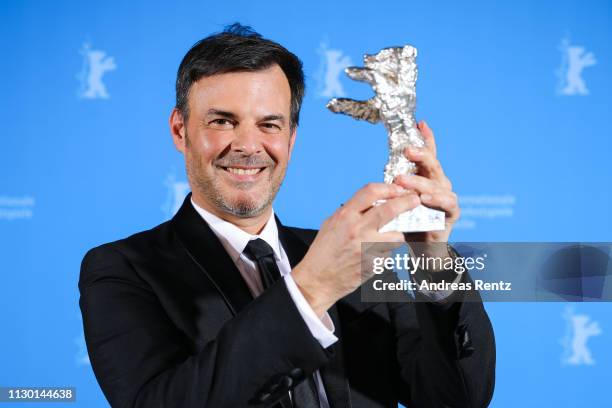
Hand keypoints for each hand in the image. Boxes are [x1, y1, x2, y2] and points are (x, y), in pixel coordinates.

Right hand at [292, 183, 420, 316]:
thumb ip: (351, 211)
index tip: (398, 189)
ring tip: (389, 238)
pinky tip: (375, 255)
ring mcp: (367, 247)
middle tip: (415, 200)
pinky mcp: (374, 264)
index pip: (371, 191)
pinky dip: (387, 253)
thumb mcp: (331, 223)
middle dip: (407, 202)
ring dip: (397, 235)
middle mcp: (357, 229)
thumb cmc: (323, 251)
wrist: (318, 279)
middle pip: (390, 209)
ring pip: (397, 235)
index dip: (388, 188)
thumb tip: (372, 201)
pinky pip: (390, 254)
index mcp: (345, 215)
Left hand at [396, 121, 459, 243]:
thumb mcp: (398, 201)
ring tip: (402, 180)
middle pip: (432, 164)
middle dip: (420, 155)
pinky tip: (423, 198)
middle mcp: (439, 183)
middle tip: (406, 151)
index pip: (427, 154)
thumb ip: (395, 187)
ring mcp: (447, 196)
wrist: (422, 248)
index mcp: (426, 176)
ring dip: (419, 181)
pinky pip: (447, 203)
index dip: (426, 138)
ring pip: (436, 184)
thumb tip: (382, 176)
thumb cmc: (408, 221)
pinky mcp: (452, 213)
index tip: (420, 123)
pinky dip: (436, 199)